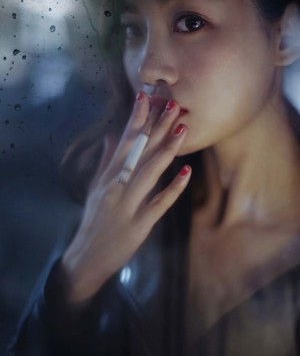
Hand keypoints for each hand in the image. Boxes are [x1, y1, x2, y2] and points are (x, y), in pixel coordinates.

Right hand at [61, 92, 191, 305]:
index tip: (147, 96)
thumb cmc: (94, 222)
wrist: (85, 258)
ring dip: (166, 150)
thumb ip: (106, 162)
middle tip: (173, 104)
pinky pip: (158, 203)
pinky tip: (187, 172)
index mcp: (107, 176)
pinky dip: (173, 188)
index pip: (123, 142)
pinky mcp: (138, 225)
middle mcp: (116, 186)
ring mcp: (127, 205)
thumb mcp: (97, 189)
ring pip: (148, 173)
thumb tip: (113, 136)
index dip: (136, 118)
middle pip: (138, 152)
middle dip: (156, 127)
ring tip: (183, 129)